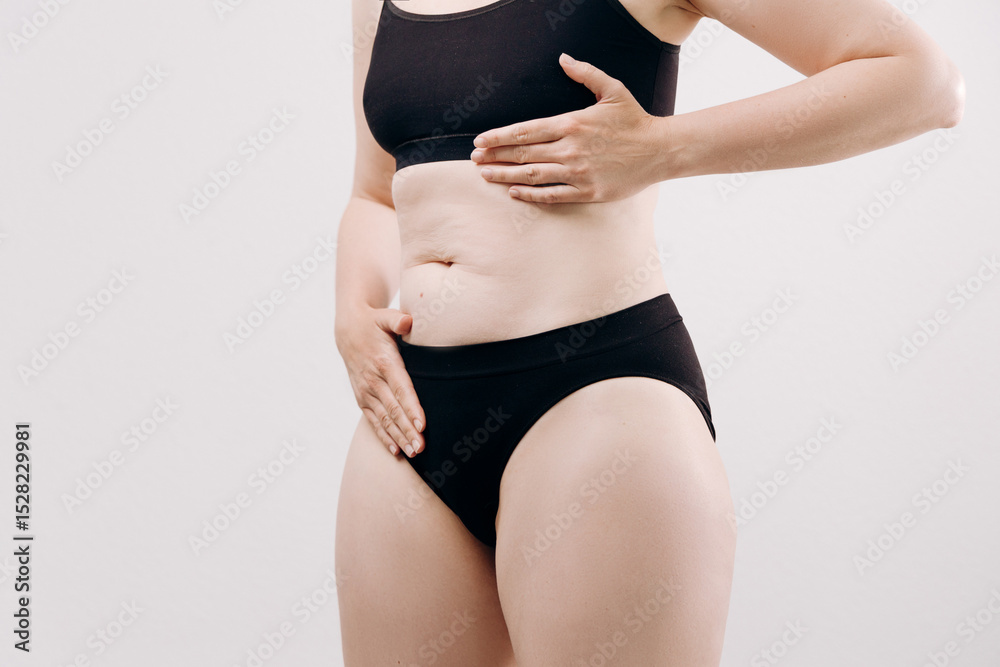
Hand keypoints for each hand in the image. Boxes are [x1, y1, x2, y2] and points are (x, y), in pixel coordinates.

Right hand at [335, 305, 424, 457]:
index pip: (401, 389)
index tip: (422, 425)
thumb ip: (397, 320)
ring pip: (385, 419)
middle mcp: (374, 381)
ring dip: (399, 437)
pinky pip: (374, 421)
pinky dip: (384, 436)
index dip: (411, 408)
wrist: (347, 330)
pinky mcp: (362, 398)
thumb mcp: (384, 316)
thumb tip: (408, 321)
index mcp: (384, 363)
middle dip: (408, 430)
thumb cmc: (373, 323)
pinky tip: (396, 450)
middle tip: (421, 447)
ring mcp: (366, 392)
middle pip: (394, 410)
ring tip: (413, 453)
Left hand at [470, 52, 665, 203]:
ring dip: (505, 176)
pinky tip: (513, 192)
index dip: (499, 137)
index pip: (525, 132)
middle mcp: (570, 150)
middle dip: (494, 156)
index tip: (480, 141)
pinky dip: (530, 195)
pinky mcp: (587, 192)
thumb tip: (563, 58)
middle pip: (522, 155)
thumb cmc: (635, 120)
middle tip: (474, 159)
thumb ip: (585, 73)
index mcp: (571, 124)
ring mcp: (577, 173)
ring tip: (485, 175)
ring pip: (532, 176)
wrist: (660, 150)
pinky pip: (552, 196)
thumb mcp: (612, 89)